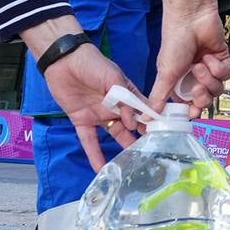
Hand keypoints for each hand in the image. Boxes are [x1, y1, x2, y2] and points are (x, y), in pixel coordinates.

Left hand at [41, 43, 142, 171]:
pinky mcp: (82, 121)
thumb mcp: (114, 78)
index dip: (152, 122)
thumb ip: (126, 100)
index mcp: (127, 93)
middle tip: (152, 155)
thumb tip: (132, 124)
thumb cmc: (93, 64)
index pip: (143, 110)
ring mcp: (99, 115)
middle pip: (132, 126)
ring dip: (123, 148)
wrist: (63, 61)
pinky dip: (94, 154)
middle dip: (142, 138)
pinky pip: (89, 140)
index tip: (165, 136)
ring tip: (133, 165)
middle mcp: (116, 106)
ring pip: (114, 135)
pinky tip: (100, 168)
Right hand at [152, 3, 229, 113]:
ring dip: (209, 78)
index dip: (191, 110)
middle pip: (204, 100)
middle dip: (202, 96)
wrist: (192, 19)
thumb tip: (146, 118)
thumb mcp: (165, 73)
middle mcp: (194, 78)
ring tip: (200, 64)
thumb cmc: (175, 42)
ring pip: (217, 89)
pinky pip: (225, 75)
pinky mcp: (222, 60)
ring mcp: (209, 69)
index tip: (191, 112)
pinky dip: (218, 67)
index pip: (188, 105)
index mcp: (178, 83)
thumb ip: (159, 97)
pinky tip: (210, 56)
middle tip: (196, 88)